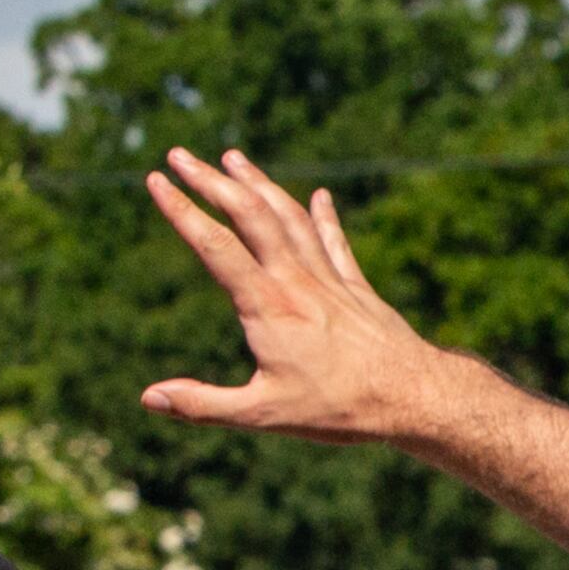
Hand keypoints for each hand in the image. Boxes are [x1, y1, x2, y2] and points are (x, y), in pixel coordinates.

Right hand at [137, 148, 459, 444]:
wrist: (418, 398)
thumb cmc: (343, 410)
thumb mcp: (265, 414)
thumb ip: (204, 404)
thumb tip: (150, 397)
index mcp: (268, 307)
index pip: (214, 245)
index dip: (181, 210)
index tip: (153, 180)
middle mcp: (297, 282)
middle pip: (250, 215)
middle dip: (212, 181)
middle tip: (179, 155)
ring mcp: (331, 281)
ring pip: (291, 218)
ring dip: (259, 185)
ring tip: (233, 158)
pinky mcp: (359, 290)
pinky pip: (337, 243)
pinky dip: (324, 217)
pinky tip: (320, 195)